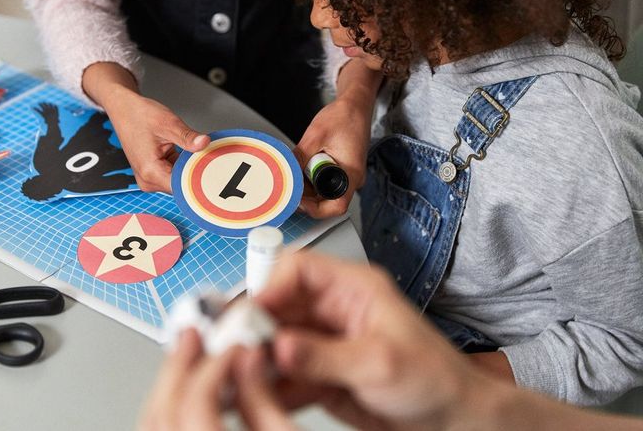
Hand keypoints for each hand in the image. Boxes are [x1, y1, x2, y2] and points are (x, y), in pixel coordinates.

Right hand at [83, 62, 208, 192]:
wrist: (123, 110)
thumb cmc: (139, 115)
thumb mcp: (168, 124)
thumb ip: (188, 137)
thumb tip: (204, 143)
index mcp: (150, 171)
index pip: (182, 187)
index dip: (199, 179)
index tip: (213, 170)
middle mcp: (148, 180)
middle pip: (181, 186)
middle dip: (195, 173)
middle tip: (209, 157)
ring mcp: (149, 179)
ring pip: (178, 181)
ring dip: (189, 169)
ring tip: (195, 152)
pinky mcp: (152, 174)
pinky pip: (173, 175)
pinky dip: (182, 166)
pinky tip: (186, 154)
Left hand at [138, 329, 295, 430]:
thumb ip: (265, 399)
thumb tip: (249, 357)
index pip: (196, 401)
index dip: (215, 364)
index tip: (236, 344)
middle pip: (164, 410)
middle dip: (179, 364)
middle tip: (195, 334)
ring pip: (152, 421)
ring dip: (168, 382)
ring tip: (186, 353)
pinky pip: (156, 430)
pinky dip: (165, 404)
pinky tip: (183, 386)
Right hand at [255, 252, 479, 429]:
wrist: (453, 420)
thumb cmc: (435, 379)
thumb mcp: (381, 362)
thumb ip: (327, 356)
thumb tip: (282, 346)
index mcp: (352, 289)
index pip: (299, 270)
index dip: (270, 285)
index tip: (251, 312)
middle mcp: (332, 311)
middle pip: (278, 304)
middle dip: (254, 323)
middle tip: (233, 345)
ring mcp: (322, 343)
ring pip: (274, 340)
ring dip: (254, 355)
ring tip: (238, 372)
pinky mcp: (317, 374)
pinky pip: (282, 374)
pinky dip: (265, 383)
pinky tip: (253, 393)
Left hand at [295, 59, 380, 217]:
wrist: (355, 105)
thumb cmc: (344, 116)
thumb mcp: (316, 135)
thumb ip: (300, 156)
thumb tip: (285, 173)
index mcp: (351, 174)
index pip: (337, 206)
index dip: (315, 209)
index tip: (297, 202)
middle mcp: (352, 179)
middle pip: (328, 202)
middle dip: (307, 199)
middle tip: (288, 188)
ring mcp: (347, 175)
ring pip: (325, 193)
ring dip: (308, 189)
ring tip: (293, 175)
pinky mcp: (342, 170)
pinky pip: (326, 182)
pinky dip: (312, 180)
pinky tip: (301, 169)